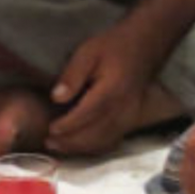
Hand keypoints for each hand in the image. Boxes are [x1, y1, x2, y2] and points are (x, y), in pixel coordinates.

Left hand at [45, 25, 155, 154]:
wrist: (145, 46)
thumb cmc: (114, 46)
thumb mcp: (88, 52)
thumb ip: (72, 75)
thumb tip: (56, 98)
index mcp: (111, 90)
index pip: (87, 115)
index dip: (68, 125)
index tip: (50, 130)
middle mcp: (123, 108)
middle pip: (96, 133)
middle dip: (70, 142)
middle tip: (48, 143)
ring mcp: (130, 116)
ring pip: (105, 140)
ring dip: (81, 147)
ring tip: (58, 147)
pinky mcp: (132, 119)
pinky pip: (114, 139)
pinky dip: (95, 147)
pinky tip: (80, 146)